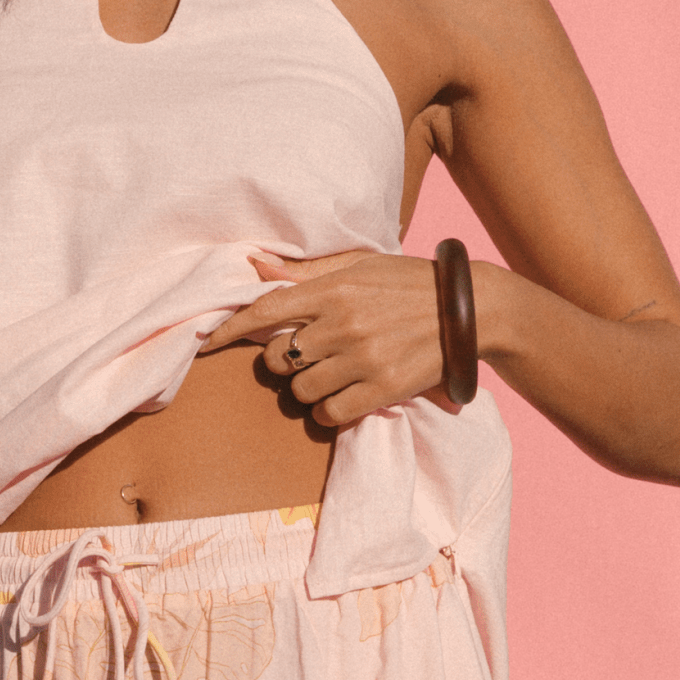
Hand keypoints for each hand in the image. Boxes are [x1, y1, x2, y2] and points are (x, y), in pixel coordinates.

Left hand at [201, 250, 461, 428]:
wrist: (471, 308)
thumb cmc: (409, 283)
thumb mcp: (360, 266)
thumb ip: (306, 274)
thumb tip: (255, 267)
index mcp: (335, 288)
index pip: (266, 309)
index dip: (231, 328)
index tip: (207, 341)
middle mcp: (344, 323)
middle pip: (279, 358)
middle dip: (283, 362)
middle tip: (304, 357)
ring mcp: (364, 357)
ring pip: (301, 391)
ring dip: (307, 390)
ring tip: (330, 376)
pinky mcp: (384, 388)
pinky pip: (330, 413)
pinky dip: (328, 411)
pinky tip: (341, 398)